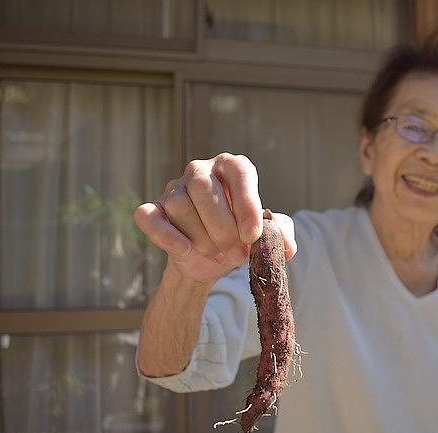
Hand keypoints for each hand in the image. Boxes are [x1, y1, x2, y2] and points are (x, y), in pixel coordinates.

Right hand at [134, 153, 296, 281]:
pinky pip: (150, 217)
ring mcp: (174, 188)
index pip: (239, 172)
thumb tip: (287, 247)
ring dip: (202, 239)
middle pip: (205, 189)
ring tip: (218, 255)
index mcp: (231, 167)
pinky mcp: (153, 210)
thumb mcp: (266, 236)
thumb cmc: (240, 237)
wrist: (209, 260)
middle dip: (223, 229)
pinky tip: (186, 251)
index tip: (253, 236)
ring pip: (181, 206)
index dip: (247, 204)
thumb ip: (280, 234)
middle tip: (236, 255)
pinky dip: (168, 236)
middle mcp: (201, 171)